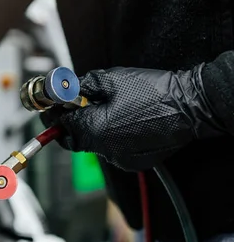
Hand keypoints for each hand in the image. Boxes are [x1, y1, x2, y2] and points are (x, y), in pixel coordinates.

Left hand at [42, 65, 224, 170]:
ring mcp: (120, 159)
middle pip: (76, 139)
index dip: (55, 116)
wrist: (190, 106)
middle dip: (72, 124)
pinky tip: (123, 121)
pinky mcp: (134, 162)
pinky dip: (112, 137)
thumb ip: (81, 87)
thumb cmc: (152, 90)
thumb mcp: (110, 80)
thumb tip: (64, 92)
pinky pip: (113, 150)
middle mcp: (105, 150)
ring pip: (95, 145)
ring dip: (93, 129)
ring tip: (106, 109)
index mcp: (95, 130)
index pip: (62, 127)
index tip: (51, 108)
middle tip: (72, 109)